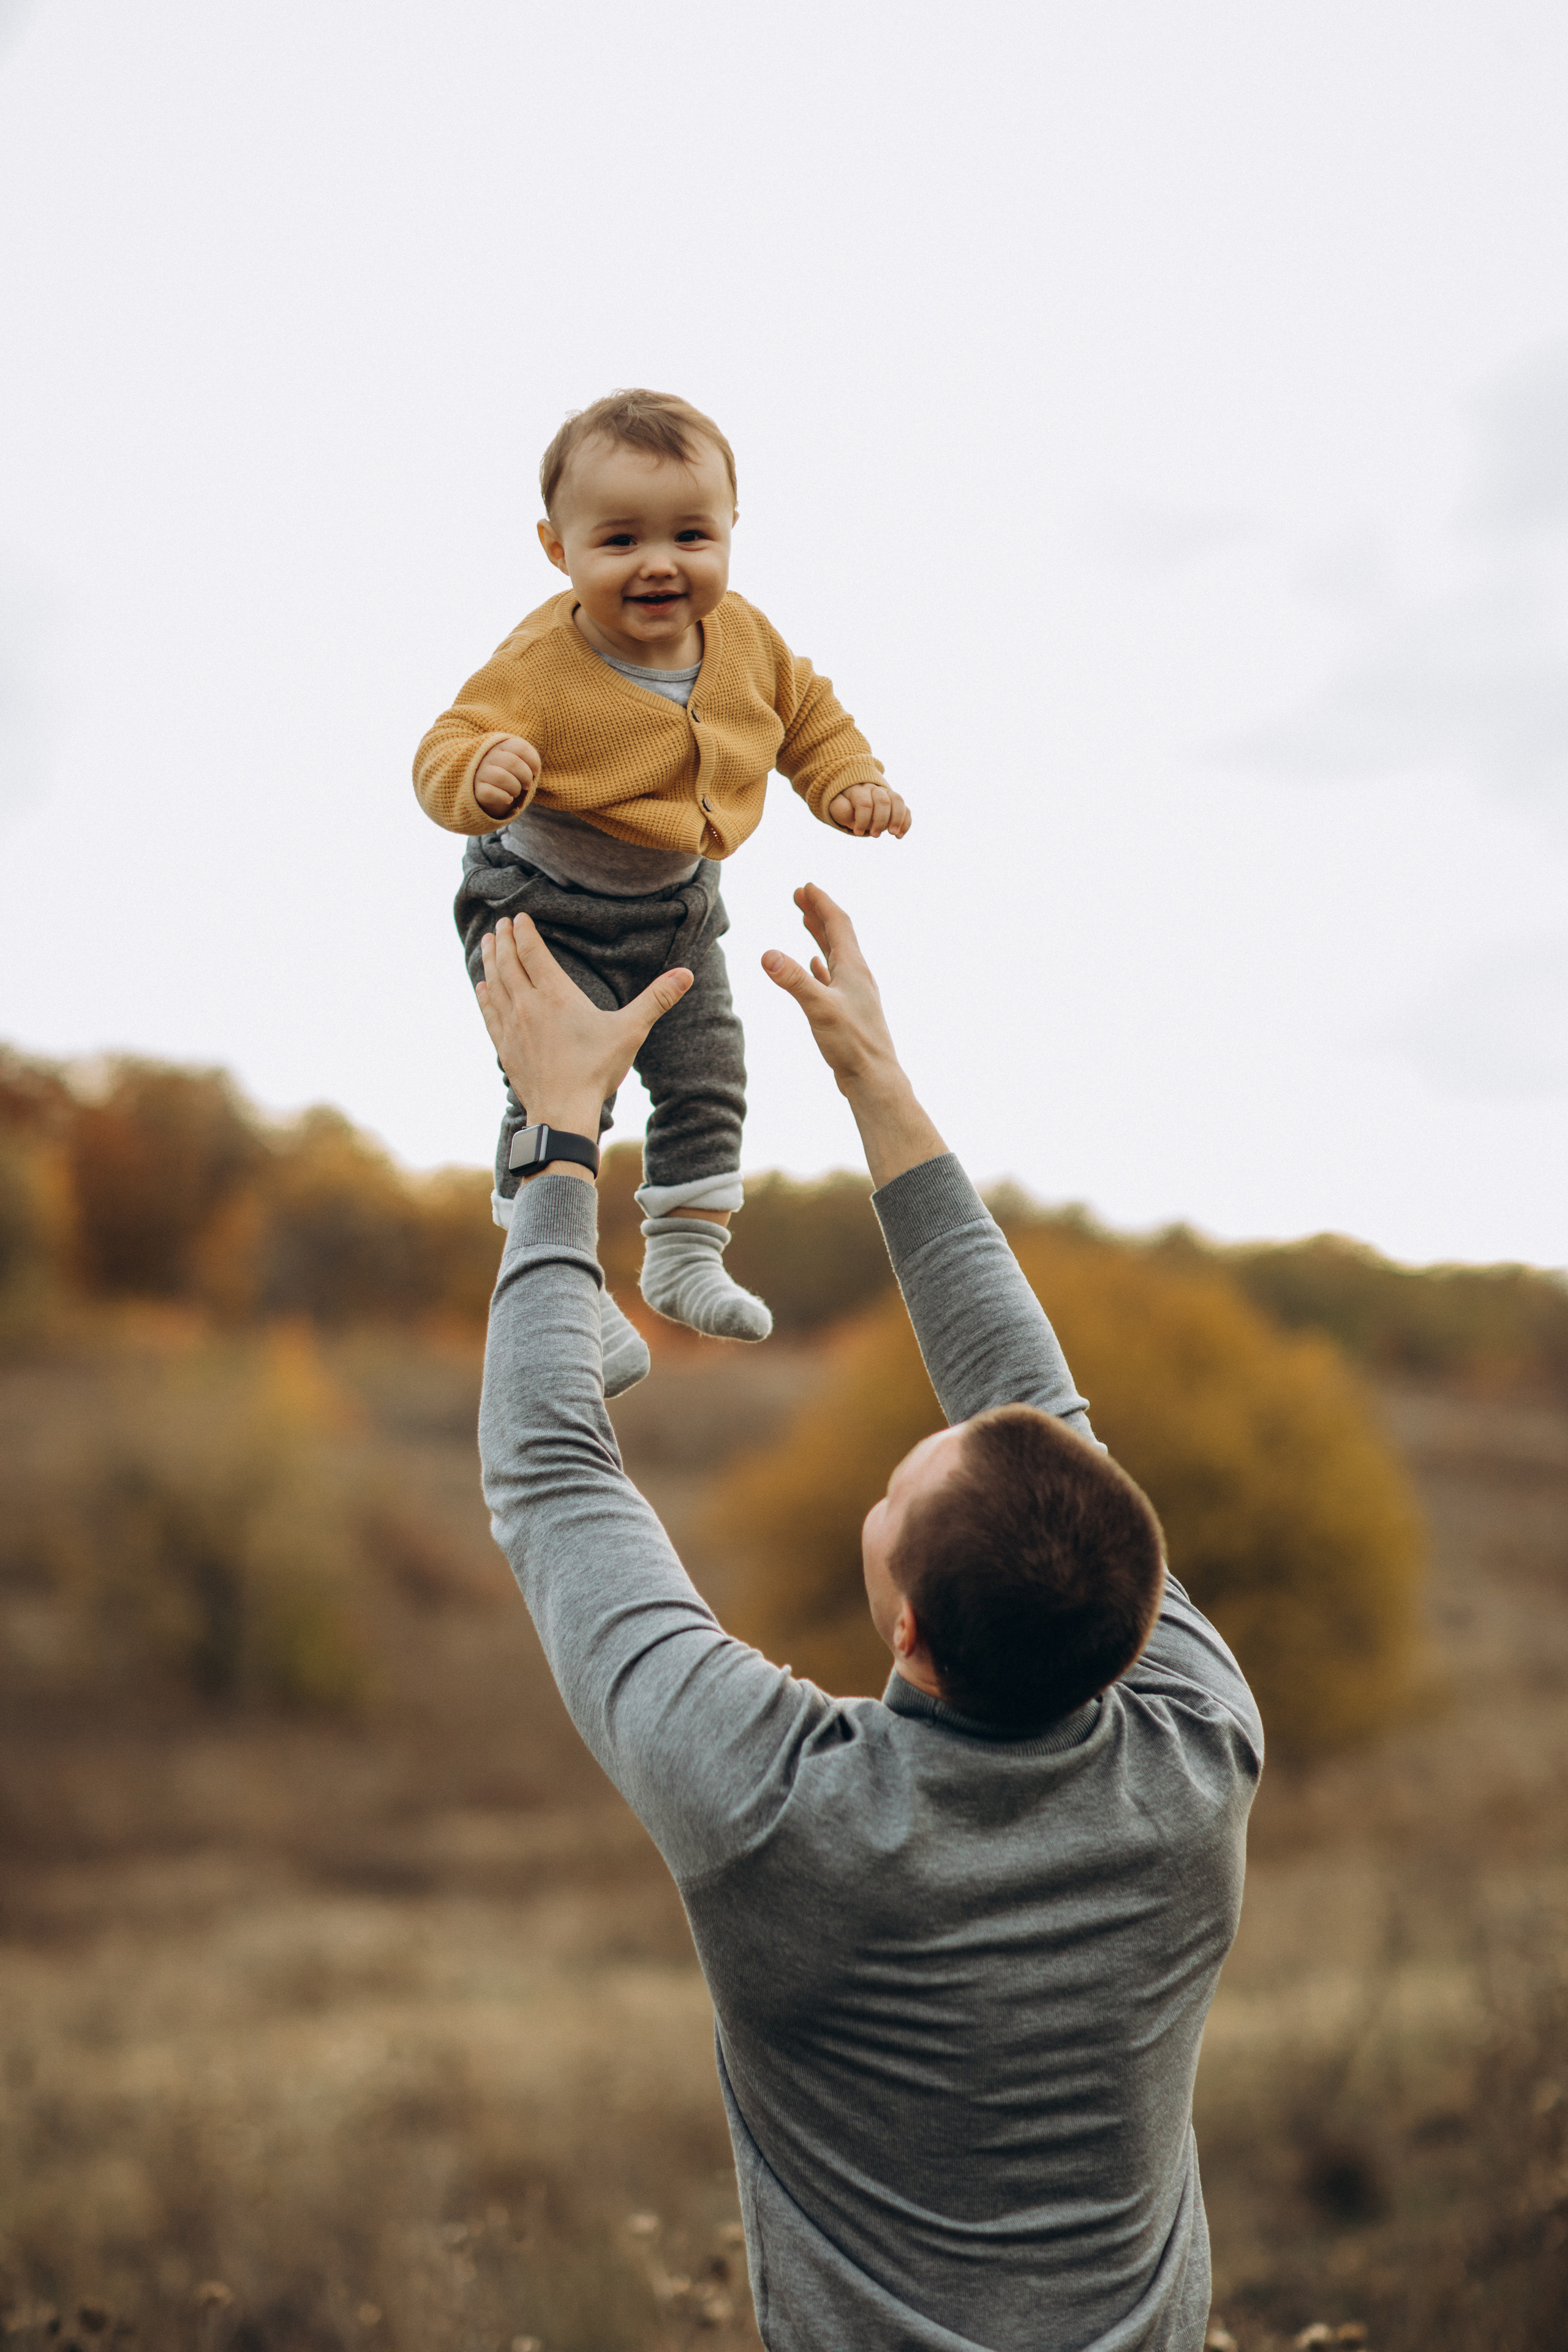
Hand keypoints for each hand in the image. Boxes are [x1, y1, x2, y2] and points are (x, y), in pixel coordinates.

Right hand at [474, 735, 542, 818]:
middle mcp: (488, 756)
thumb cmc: (509, 775)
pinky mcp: (476, 789)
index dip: (533, 761)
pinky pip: (490, 792)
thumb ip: (528, 762)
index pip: (520, 747)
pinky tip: (508, 799)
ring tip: (516, 792)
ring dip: (516, 788)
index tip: (536, 772)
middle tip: (527, 785)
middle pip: (512, 762)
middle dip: (526, 776)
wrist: (489, 791)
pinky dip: (504, 797)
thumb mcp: (519, 764)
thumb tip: (534, 771)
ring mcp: (480, 772)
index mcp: (500, 746)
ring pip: (502, 777)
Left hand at [477, 917, 692, 1168]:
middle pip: (509, 963)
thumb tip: (686, 973)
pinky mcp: (505, 1047)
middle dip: (504, 940)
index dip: (525, 932)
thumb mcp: (631, 1031)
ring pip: (494, 984)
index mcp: (556, 995)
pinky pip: (489, 1013)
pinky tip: (481, 987)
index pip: (533, 952)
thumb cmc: (596, 1070)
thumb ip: (656, 999)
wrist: (563, 1110)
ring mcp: (512, 1026)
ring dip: (490, 961)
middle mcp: (528, 1005)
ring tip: (485, 943)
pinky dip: (484, 995)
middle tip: (500, 924)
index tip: (519, 916)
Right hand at [761, 886, 945, 1187]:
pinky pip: (833, 977)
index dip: (821, 903)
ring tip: (805, 919)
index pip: (838, 924)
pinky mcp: (848, 1011)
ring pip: (836, 954)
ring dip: (820, 934)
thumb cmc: (851, 1044)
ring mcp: (854, 993)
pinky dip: (822, 964)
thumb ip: (793, 980)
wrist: (873, 1078)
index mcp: (853, 968)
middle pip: (838, 934)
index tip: (805, 885)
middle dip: (818, 912)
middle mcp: (857, 976)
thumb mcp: (818, 1008)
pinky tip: (815, 965)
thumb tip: (766, 954)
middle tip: (800, 894)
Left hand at [826, 781, 911, 838]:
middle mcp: (874, 789)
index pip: (865, 803)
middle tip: (875, 835)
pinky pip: (905, 809)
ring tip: (893, 834)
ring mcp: (887, 794)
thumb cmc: (844, 805)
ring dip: (897, 819)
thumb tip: (855, 820)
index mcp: (858, 789)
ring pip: (897, 801)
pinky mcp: (895, 802)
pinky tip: (899, 836)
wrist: (853, 798)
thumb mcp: (837, 807)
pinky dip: (905, 822)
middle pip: (883, 801)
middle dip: (880, 820)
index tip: (858, 832)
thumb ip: (843, 811)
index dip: (863, 819)